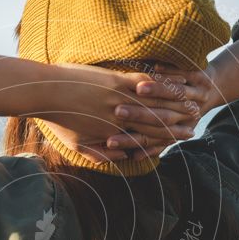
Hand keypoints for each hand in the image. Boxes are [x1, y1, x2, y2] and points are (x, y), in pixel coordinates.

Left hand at [37, 63, 201, 162]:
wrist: (44, 93)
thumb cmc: (56, 120)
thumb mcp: (76, 144)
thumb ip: (98, 154)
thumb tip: (116, 159)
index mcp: (112, 135)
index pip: (144, 140)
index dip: (163, 141)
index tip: (177, 141)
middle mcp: (120, 120)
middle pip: (154, 124)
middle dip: (176, 125)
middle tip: (194, 125)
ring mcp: (119, 99)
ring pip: (153, 104)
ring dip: (173, 104)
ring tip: (191, 102)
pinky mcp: (115, 81)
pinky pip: (143, 83)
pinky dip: (159, 83)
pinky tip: (173, 81)